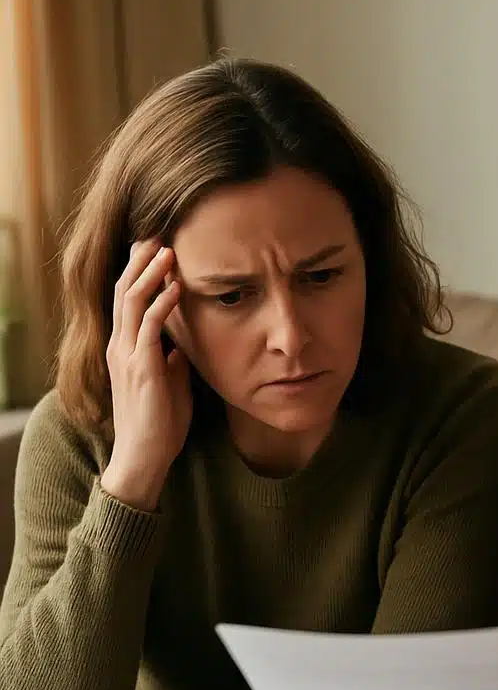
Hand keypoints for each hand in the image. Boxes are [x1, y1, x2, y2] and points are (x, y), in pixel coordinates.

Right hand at [101, 240, 192, 511]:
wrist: (146, 455)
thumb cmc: (161, 423)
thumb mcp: (171, 382)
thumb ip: (173, 360)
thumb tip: (183, 344)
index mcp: (127, 348)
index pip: (128, 299)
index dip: (141, 272)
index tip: (158, 248)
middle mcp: (121, 346)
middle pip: (125, 290)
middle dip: (141, 261)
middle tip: (158, 233)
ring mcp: (128, 355)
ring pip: (131, 301)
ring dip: (151, 274)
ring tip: (167, 249)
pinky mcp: (141, 368)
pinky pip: (148, 327)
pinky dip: (162, 303)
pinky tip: (177, 287)